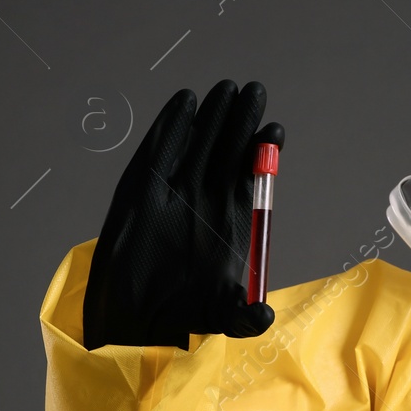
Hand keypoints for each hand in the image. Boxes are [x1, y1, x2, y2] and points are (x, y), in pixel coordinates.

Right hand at [83, 79, 283, 349]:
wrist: (135, 320)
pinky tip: (185, 102)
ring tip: (227, 90)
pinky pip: (158, 150)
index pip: (251, 175)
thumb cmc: (182, 314)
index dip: (264, 152)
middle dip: (242, 121)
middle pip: (226, 150)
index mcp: (231, 219)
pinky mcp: (140, 189)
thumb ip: (242, 316)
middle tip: (255, 93)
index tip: (276, 131)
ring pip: (197, 143)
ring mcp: (172, 191)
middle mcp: (204, 199)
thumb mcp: (220, 317)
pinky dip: (171, 126)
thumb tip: (263, 318)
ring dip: (212, 116)